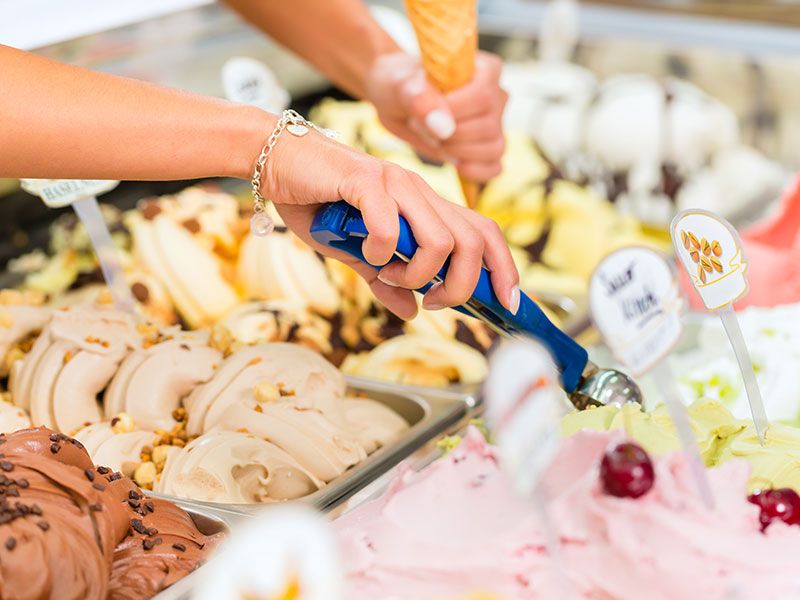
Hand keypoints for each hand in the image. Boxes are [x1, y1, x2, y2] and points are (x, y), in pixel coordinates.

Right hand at [263, 128, 518, 319]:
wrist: (277, 160)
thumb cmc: (318, 203)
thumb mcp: (355, 254)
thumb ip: (385, 281)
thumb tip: (410, 312)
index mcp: (424, 207)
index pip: (484, 233)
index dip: (504, 268)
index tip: (508, 303)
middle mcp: (419, 191)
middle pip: (475, 241)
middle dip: (462, 286)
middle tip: (432, 302)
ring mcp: (396, 183)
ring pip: (441, 240)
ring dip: (419, 274)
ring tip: (390, 276)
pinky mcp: (366, 180)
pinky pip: (390, 226)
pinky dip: (381, 251)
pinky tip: (366, 253)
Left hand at [365, 51, 507, 182]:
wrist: (396, 100)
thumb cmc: (400, 85)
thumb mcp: (403, 87)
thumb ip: (422, 100)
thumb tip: (444, 127)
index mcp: (485, 69)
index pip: (483, 98)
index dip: (453, 113)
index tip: (423, 111)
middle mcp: (497, 95)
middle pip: (488, 128)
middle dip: (449, 135)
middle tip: (421, 125)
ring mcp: (496, 123)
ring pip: (494, 149)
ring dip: (458, 152)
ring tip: (433, 139)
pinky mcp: (487, 147)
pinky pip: (494, 167)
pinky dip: (473, 170)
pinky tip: (451, 160)